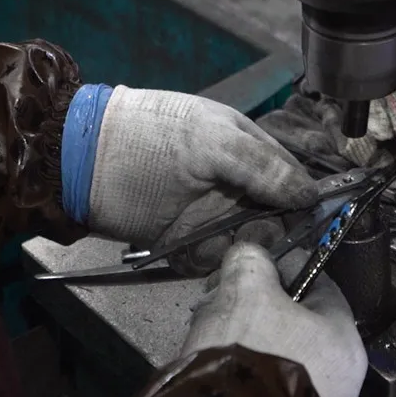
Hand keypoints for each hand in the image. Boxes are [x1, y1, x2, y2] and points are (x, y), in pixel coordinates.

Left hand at [88, 87, 317, 263]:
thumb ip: (261, 166)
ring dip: (230, 245)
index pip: (288, 177)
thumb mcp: (210, 140)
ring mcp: (209, 214)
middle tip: (244, 230)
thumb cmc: (152, 139)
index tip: (303, 220)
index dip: (298, 199)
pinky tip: (183, 245)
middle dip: (262, 229)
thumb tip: (311, 194)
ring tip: (206, 237)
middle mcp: (233, 185)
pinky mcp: (186, 240)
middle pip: (271, 217)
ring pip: (242, 242)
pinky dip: (201, 257)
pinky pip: (210, 258)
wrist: (84, 162)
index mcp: (245, 149)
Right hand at [182, 243, 367, 396]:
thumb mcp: (246, 290)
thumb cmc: (248, 356)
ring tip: (211, 328)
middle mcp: (340, 375)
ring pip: (277, 346)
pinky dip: (244, 362)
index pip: (320, 282)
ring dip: (245, 330)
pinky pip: (266, 376)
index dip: (285, 265)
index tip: (256, 263)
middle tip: (223, 296)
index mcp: (343, 338)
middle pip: (297, 316)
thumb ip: (251, 261)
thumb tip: (249, 254)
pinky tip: (217, 359)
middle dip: (256, 300)